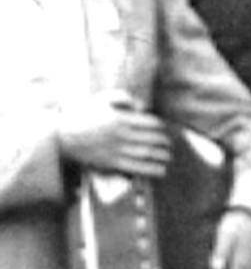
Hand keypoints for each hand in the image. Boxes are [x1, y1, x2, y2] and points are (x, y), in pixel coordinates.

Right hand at [56, 97, 171, 180]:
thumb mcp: (103, 99)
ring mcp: (116, 151)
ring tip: (168, 157)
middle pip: (151, 139)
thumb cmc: (83, 115)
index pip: (150, 123)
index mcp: (121, 119)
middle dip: (164, 142)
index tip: (165, 129)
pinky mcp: (110, 164)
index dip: (161, 126)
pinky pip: (135, 168)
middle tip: (170, 144)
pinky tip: (160, 171)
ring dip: (161, 156)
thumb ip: (123, 98)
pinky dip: (150, 170)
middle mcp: (121, 135)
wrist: (62, 136)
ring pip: (146, 154)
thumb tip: (141, 106)